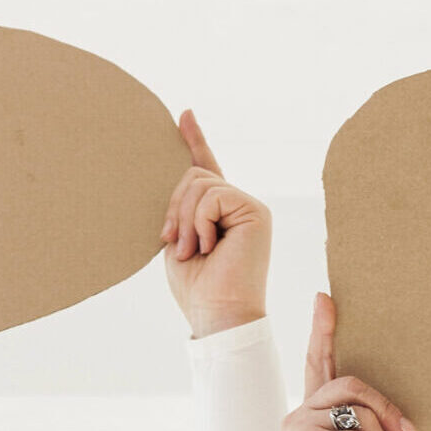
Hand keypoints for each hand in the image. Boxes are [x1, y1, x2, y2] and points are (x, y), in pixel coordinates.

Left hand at [159, 111, 271, 336]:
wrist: (218, 315)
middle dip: (175, 208)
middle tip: (176, 245)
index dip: (195, 139)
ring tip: (193, 252)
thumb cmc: (198, 288)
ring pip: (199, 183)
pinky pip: (212, 195)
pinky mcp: (255, 211)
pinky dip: (199, 221)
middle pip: (193, 174)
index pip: (207, 167)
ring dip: (184, 220)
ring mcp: (250, 206)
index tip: (185, 115)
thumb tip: (182, 177)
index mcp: (221, 212)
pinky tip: (208, 246)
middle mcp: (240, 204)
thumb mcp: (180, 239)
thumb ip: (184, 209)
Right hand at [281, 293, 414, 430]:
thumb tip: (390, 407)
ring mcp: (299, 427)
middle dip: (387, 416)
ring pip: (363, 414)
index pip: (319, 362)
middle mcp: (299, 413)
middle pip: (356, 386)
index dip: (323, 329)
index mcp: (314, 411)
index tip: (326, 298)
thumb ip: (366, 420)